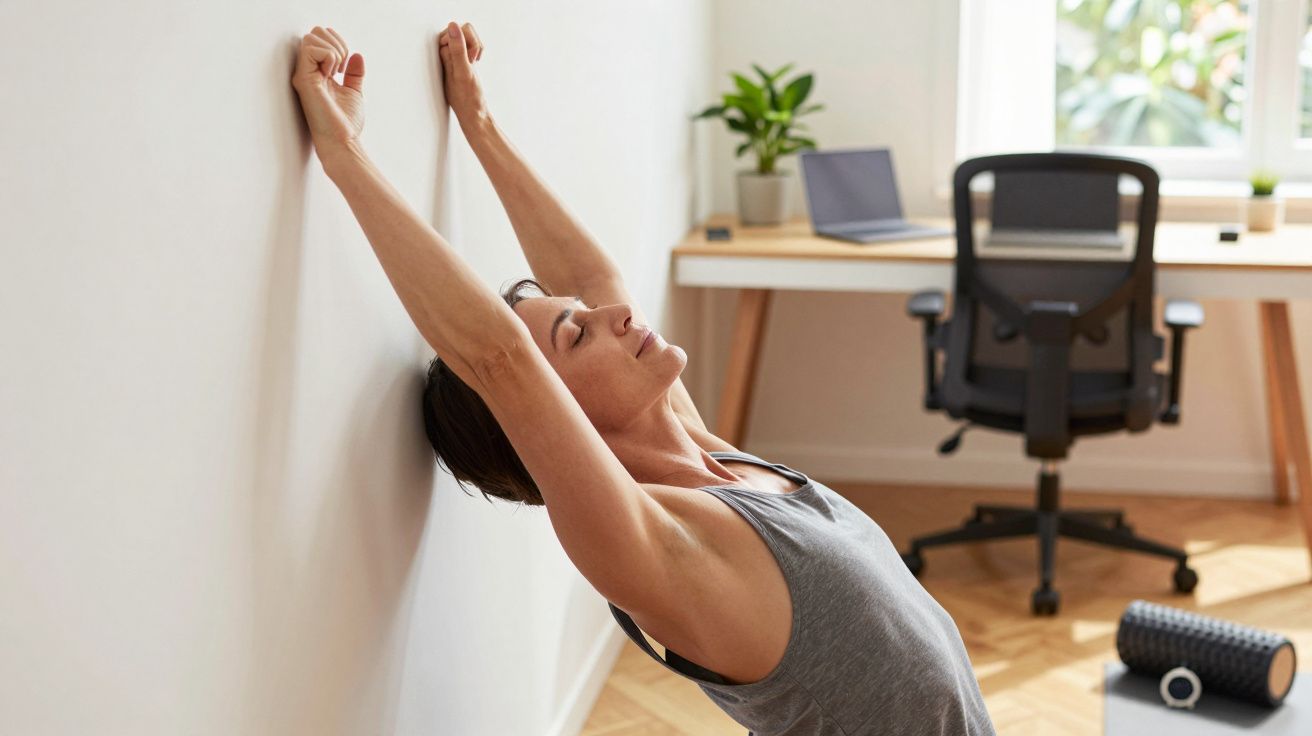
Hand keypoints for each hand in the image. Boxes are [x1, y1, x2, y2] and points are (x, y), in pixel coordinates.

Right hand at [291, 26, 364, 149]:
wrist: (343, 141)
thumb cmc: (345, 123)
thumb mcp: (354, 92)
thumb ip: (354, 74)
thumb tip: (357, 55)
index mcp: (317, 73)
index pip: (321, 38)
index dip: (339, 43)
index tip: (346, 67)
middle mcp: (307, 71)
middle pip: (314, 32)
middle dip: (336, 43)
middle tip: (342, 67)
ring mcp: (303, 75)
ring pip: (311, 37)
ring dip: (333, 50)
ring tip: (336, 72)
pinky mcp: (303, 79)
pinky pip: (312, 49)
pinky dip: (329, 57)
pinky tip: (331, 76)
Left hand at [437, 21, 488, 129]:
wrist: (474, 114)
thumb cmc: (468, 98)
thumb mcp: (464, 72)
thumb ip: (458, 49)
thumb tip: (453, 25)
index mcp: (441, 53)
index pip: (455, 29)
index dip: (467, 41)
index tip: (470, 59)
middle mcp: (444, 52)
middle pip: (462, 30)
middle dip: (473, 43)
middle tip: (473, 61)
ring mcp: (453, 55)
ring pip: (467, 36)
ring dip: (476, 47)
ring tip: (474, 62)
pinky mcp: (461, 59)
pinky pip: (470, 44)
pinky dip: (477, 51)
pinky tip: (475, 62)